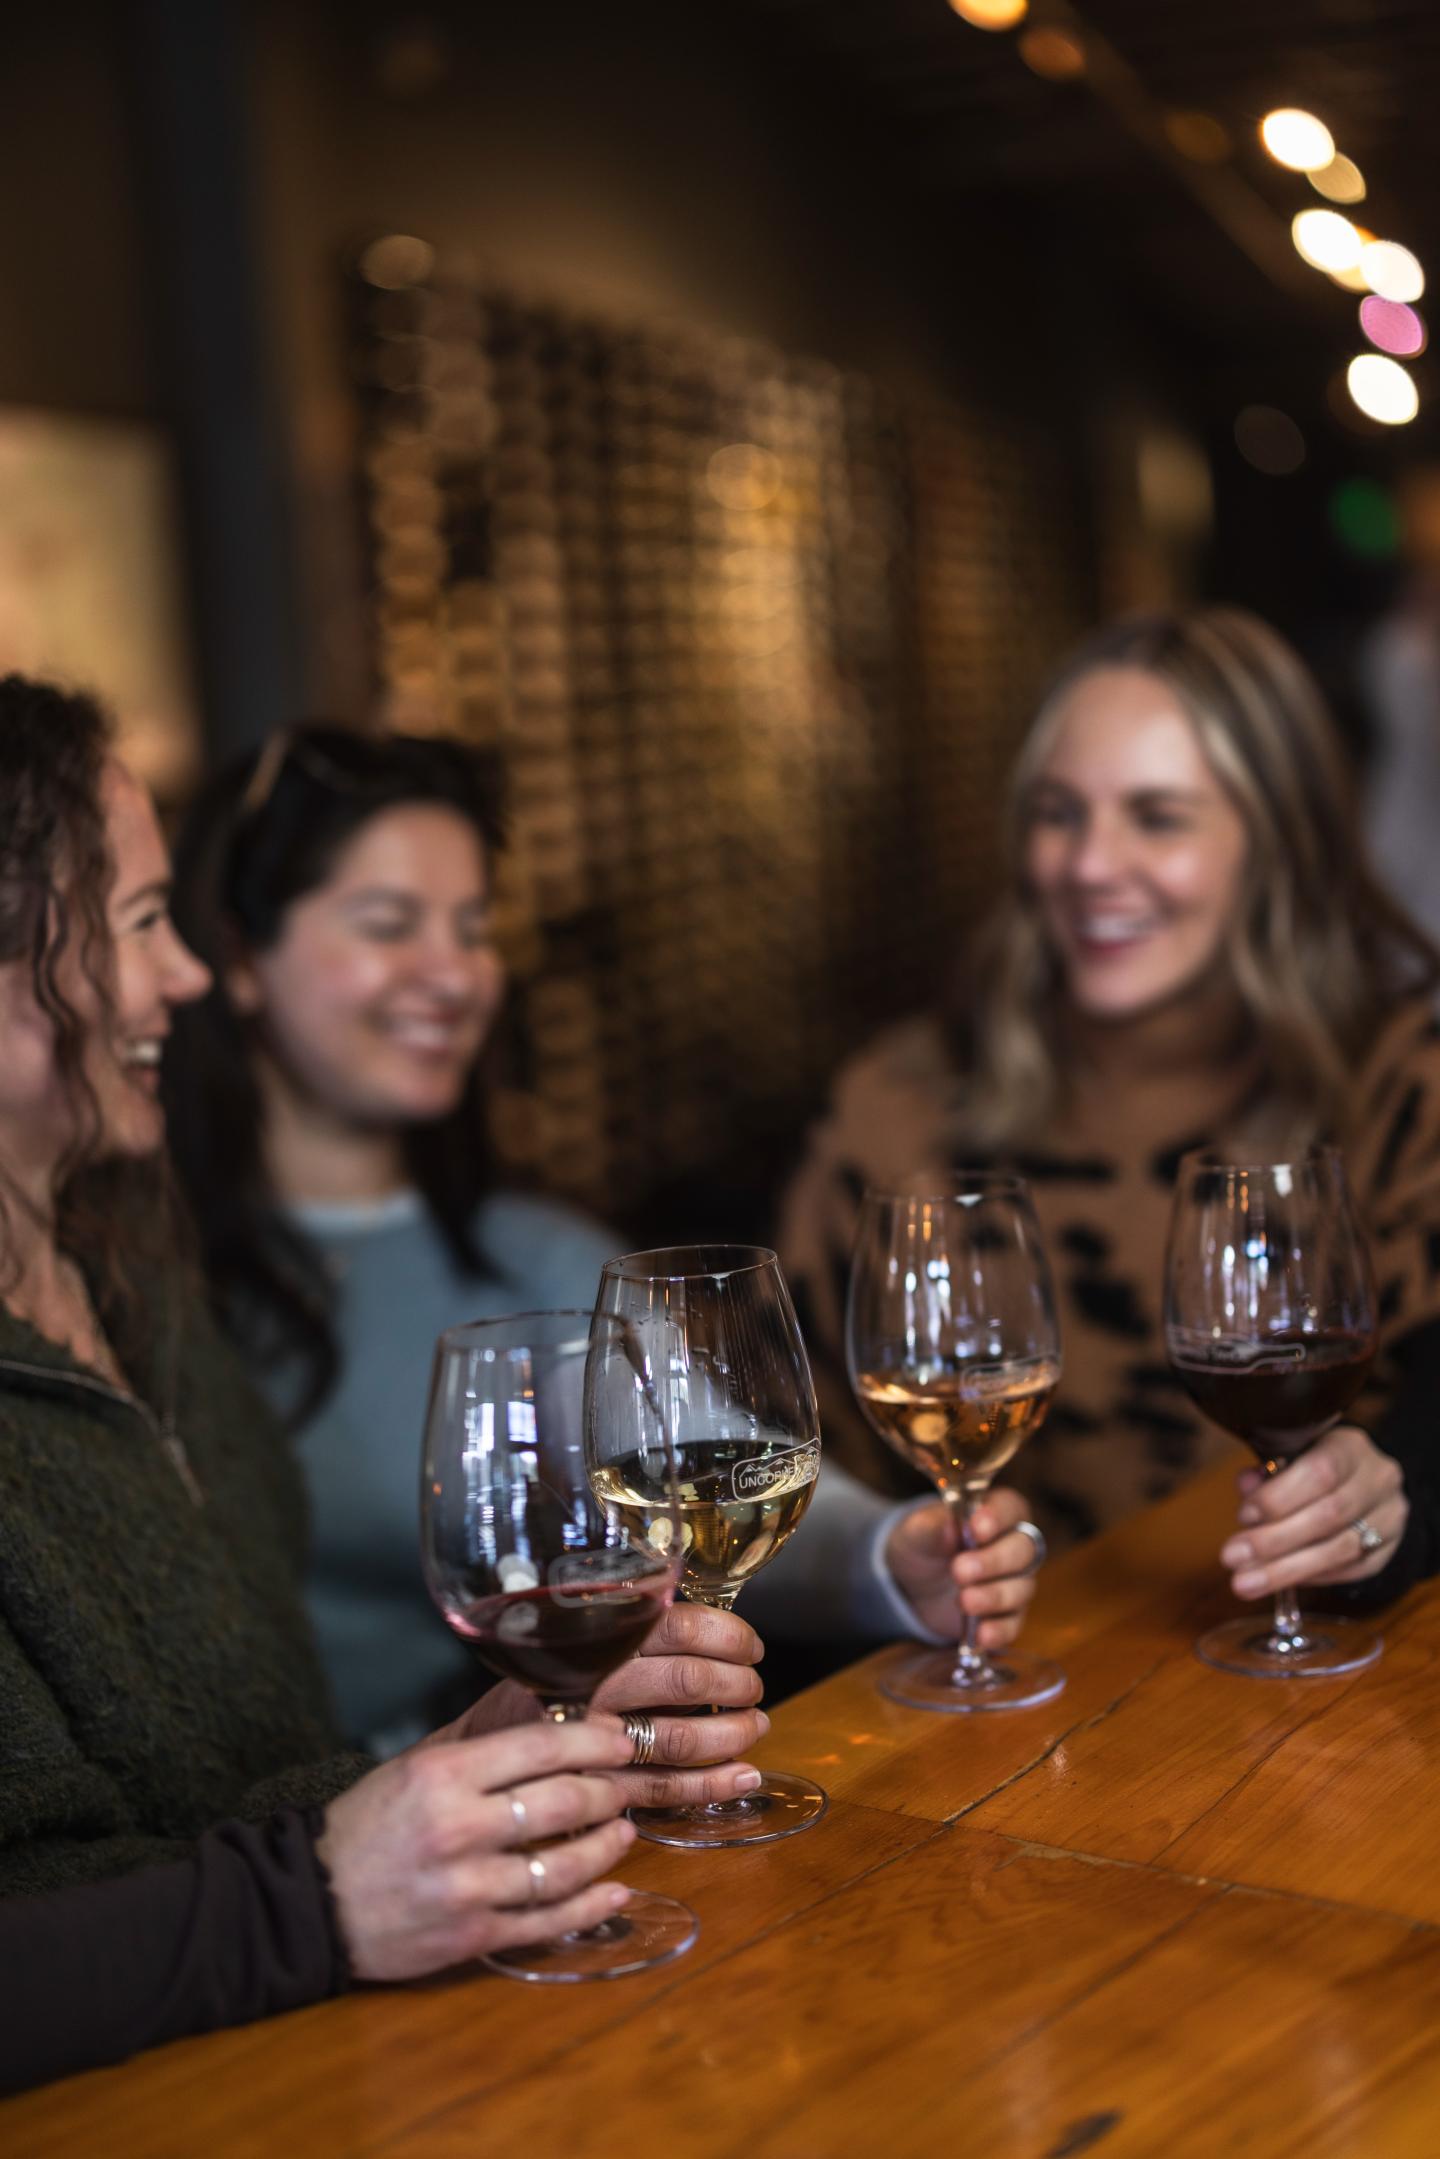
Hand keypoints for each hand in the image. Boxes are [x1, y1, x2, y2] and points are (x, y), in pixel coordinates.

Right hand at [317, 1716, 637, 1981]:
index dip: (594, 1742)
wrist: (311, 1901)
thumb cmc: (368, 1824)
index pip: (540, 1747)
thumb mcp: (415, 1766)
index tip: (622, 1740)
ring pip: (563, 1866)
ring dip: (606, 1848)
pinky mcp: (471, 1937)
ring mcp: (467, 1887)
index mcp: (444, 1774)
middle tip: (626, 1785)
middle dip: (608, 1792)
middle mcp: (459, 1828)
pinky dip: (590, 1908)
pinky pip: (546, 1922)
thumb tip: (550, 1724)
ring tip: (624, 1833)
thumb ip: (479, 1749)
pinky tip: (615, 1894)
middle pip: (563, 1803)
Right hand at [589, 1602, 769, 1808]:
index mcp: (609, 1642)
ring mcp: (602, 1740)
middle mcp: (603, 1686)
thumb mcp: (601, 1641)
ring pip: (683, 1739)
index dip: (730, 1636)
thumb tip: (724, 1633)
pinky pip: (667, 1789)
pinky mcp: (604, 1784)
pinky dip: (715, 1784)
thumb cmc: (571, 1681)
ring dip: (734, 1734)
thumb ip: (651, 1634)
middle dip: (738, 1685)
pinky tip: (743, 1775)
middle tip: (754, 1689)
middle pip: (688, 1680)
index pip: (681, 1627)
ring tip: (756, 1726)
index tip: (751, 1648)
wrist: (507, 1735)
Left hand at [884, 1486, 1040, 1644]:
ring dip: (993, 1596)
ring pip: (1020, 1589)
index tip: (975, 1529)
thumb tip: (949, 1528)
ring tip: (964, 1601)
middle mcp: (1015, 1545)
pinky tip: (980, 1635)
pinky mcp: (1007, 1616)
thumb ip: (934, 1528)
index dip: (996, 1518)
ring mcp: (1015, 1582)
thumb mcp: (919, 1529)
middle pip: (1022, 1551)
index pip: (1009, 1509)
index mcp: (999, 1511)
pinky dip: (998, 1631)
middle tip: (960, 1570)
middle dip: (992, 1562)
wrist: (912, 1579)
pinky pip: (1012, 1625)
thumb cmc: (925, 1540)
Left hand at [1219, 1425, 1407, 1596]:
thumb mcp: (1286, 1455)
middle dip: (1274, 1541)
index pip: (1321, 1471)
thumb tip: (1247, 1488)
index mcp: (1350, 1446)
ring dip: (1287, 1570)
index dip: (1279, 1497)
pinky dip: (1312, 1577)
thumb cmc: (1307, 1465)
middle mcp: (1379, 1480)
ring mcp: (1390, 1517)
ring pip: (1340, 1550)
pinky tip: (1281, 1581)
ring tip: (1246, 1583)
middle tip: (1233, 1557)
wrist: (1354, 1481)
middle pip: (1329, 1515)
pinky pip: (1350, 1570)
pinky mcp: (1389, 1549)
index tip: (1243, 1516)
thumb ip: (1266, 1472)